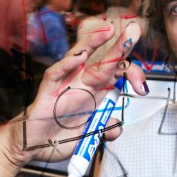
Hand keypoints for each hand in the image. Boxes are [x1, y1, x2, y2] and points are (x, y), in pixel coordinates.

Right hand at [3, 22, 146, 166]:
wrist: (34, 146)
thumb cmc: (60, 136)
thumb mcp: (90, 137)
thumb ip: (105, 131)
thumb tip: (117, 127)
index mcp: (97, 93)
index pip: (119, 74)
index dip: (133, 76)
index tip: (142, 89)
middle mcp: (84, 84)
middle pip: (105, 61)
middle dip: (120, 46)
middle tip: (135, 29)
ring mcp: (66, 85)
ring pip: (80, 58)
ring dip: (93, 43)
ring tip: (108, 30)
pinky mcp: (49, 90)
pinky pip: (57, 74)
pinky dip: (66, 64)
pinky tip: (78, 56)